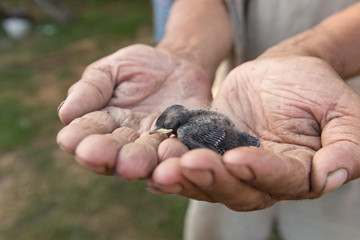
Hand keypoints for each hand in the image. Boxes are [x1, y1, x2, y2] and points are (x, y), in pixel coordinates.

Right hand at [56, 44, 211, 178]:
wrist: (179, 67)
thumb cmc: (139, 68)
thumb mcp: (112, 70)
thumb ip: (91, 89)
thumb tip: (65, 112)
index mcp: (104, 124)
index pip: (87, 133)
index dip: (78, 137)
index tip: (69, 140)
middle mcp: (128, 141)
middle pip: (115, 153)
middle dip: (108, 155)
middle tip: (99, 156)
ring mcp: (157, 144)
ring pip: (147, 158)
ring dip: (140, 162)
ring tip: (134, 165)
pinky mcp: (184, 141)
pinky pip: (181, 150)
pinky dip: (176, 155)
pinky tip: (172, 153)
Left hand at [147, 54, 359, 210]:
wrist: (281, 72)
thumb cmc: (314, 88)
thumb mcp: (341, 110)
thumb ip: (346, 145)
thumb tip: (330, 176)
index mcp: (298, 172)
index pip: (280, 180)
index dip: (260, 172)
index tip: (238, 158)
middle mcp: (262, 177)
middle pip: (237, 189)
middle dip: (212, 178)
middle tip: (187, 163)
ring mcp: (233, 166)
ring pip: (208, 182)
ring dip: (184, 178)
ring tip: (161, 168)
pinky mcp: (211, 151)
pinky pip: (190, 163)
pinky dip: (172, 166)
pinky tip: (154, 165)